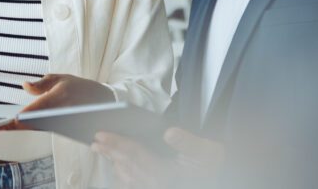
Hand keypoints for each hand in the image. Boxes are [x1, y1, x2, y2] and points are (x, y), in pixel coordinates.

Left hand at [0, 74, 115, 130]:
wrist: (104, 101)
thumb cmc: (80, 87)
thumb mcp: (62, 78)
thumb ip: (42, 83)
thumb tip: (25, 86)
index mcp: (60, 97)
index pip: (36, 109)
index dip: (21, 117)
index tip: (6, 120)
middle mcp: (62, 112)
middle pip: (35, 122)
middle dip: (18, 126)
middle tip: (0, 126)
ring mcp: (64, 123)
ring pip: (40, 127)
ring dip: (24, 127)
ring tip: (5, 126)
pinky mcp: (66, 129)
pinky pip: (46, 129)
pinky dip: (34, 127)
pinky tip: (21, 125)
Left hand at [92, 127, 224, 188]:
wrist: (223, 177)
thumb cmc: (212, 165)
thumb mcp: (206, 152)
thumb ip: (188, 143)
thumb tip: (169, 133)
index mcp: (166, 175)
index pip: (135, 155)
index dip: (116, 142)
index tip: (100, 134)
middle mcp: (156, 185)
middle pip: (126, 165)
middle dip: (109, 151)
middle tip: (94, 140)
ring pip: (127, 176)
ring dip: (113, 162)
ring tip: (100, 149)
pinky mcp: (155, 188)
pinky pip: (133, 185)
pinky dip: (123, 175)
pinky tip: (117, 166)